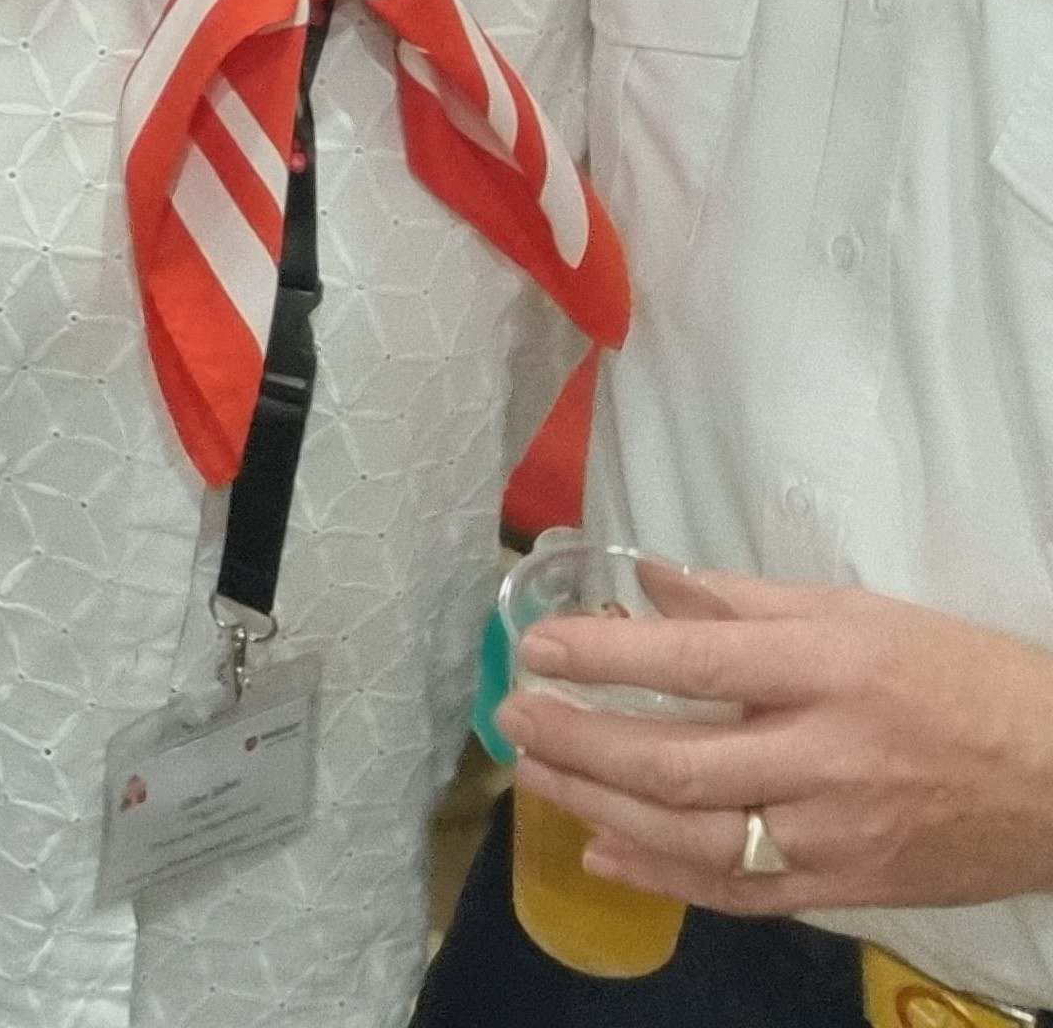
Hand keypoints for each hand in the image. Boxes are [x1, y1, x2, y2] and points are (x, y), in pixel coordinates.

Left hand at [499, 571, 1052, 918]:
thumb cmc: (956, 676)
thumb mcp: (858, 612)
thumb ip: (745, 600)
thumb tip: (647, 577)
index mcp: (826, 669)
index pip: (694, 661)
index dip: (604, 656)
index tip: (535, 646)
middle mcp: (824, 756)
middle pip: (678, 760)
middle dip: (581, 741)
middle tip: (514, 716)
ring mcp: (835, 834)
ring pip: (696, 836)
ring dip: (601, 806)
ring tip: (536, 773)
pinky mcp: (848, 888)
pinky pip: (743, 894)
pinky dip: (665, 878)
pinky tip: (604, 851)